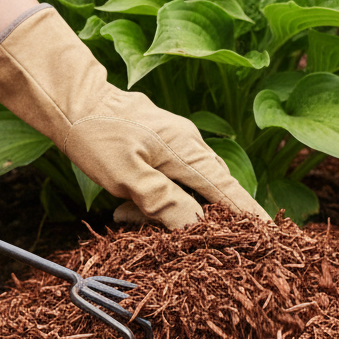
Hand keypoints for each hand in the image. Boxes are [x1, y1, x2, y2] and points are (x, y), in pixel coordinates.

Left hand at [0, 5, 271, 228]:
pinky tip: (122, 207)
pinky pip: (165, 180)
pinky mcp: (157, 145)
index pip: (229, 192)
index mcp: (189, 152)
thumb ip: (164, 203)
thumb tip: (196, 227)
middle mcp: (190, 145)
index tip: (270, 237)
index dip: (248, 216)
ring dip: (159, 212)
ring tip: (124, 217)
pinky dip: (148, 198)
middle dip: (193, 222)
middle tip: (169, 242)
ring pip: (182, 189)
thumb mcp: (127, 176)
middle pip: (209, 194)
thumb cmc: (96, 134)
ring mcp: (174, 143)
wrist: (68, 97)